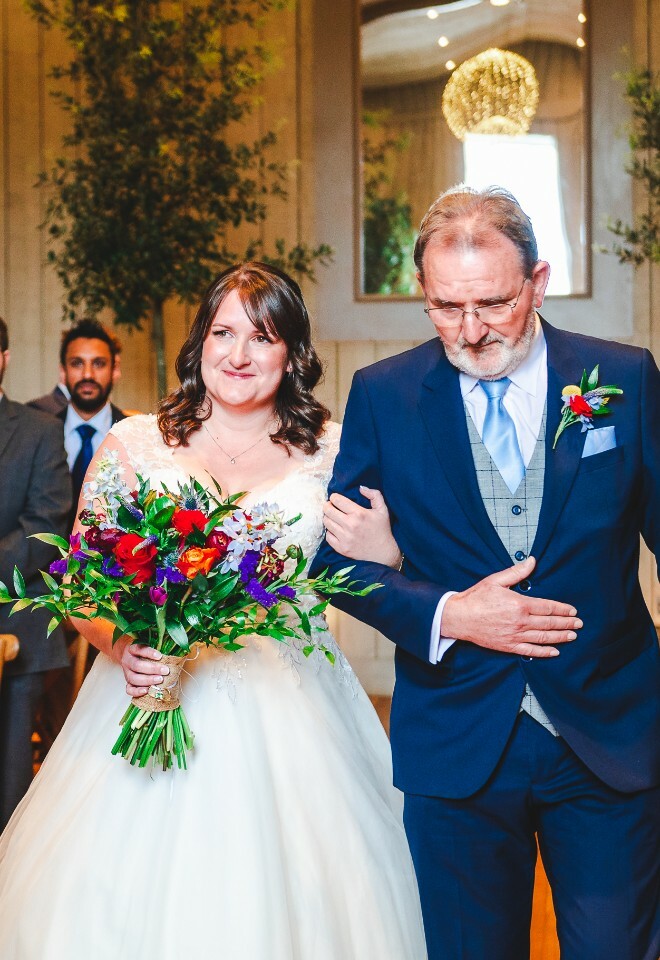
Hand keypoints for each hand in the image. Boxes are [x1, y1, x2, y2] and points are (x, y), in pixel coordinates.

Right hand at [113, 639, 169, 696]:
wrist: (131, 656)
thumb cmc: (144, 650)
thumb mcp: (149, 644)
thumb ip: (158, 646)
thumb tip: (176, 649)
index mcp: (132, 649)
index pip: (138, 649)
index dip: (149, 653)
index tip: (160, 656)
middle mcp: (127, 660)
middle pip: (137, 665)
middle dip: (152, 669)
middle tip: (165, 670)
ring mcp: (126, 672)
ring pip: (133, 678)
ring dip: (147, 680)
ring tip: (160, 680)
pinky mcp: (128, 682)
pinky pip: (129, 689)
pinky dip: (137, 691)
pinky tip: (146, 691)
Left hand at [323, 485, 401, 567]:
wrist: (383, 553)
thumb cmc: (382, 529)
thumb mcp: (383, 509)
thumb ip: (374, 495)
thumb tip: (360, 488)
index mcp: (359, 514)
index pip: (337, 500)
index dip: (334, 497)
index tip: (335, 498)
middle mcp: (350, 525)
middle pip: (328, 510)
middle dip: (328, 506)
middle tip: (331, 506)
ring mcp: (345, 538)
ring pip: (326, 522)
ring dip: (328, 518)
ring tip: (334, 518)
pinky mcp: (341, 548)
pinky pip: (327, 536)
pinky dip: (330, 532)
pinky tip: (336, 530)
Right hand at [441, 557, 581, 658]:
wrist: (459, 618)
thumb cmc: (476, 598)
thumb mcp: (496, 580)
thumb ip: (517, 572)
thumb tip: (532, 561)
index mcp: (519, 604)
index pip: (548, 607)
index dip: (562, 609)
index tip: (573, 611)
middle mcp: (520, 622)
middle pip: (549, 623)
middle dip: (567, 623)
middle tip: (579, 624)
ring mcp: (515, 636)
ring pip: (544, 638)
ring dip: (560, 637)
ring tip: (572, 636)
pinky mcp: (508, 646)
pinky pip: (531, 651)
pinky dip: (544, 652)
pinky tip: (555, 652)